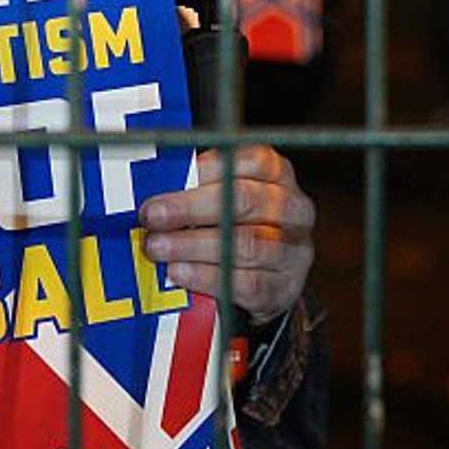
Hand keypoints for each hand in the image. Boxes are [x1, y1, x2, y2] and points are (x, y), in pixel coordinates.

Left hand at [138, 146, 314, 327]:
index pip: (249, 161)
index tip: (166, 180)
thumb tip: (155, 187)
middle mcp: (294, 208)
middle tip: (154, 216)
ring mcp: (295, 249)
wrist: (270, 276)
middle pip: (245, 200)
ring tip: (159, 248)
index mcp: (278, 173)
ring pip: (246, 244)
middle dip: (191, 208)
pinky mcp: (285, 286)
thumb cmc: (238, 224)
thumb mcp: (224, 195)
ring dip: (194, 246)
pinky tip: (180, 272)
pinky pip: (247, 282)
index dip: (203, 170)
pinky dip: (208, 277)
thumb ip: (197, 185)